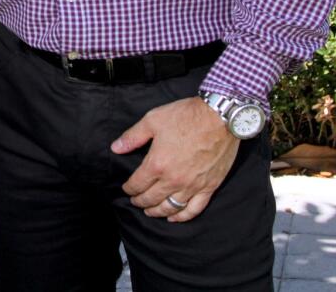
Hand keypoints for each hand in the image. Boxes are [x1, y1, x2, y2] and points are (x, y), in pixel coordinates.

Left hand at [111, 96, 238, 222]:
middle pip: (151, 199)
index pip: (137, 184)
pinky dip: (182, 217)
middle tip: (136, 201)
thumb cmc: (186, 116)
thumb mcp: (153, 120)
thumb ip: (133, 137)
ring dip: (157, 212)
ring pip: (170, 208)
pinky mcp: (209, 187)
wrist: (219, 117)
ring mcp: (192, 186)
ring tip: (151, 211)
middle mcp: (173, 180)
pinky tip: (174, 218)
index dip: (129, 189)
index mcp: (157, 164)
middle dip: (140, 201)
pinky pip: (194, 209)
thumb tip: (116, 148)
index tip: (126, 189)